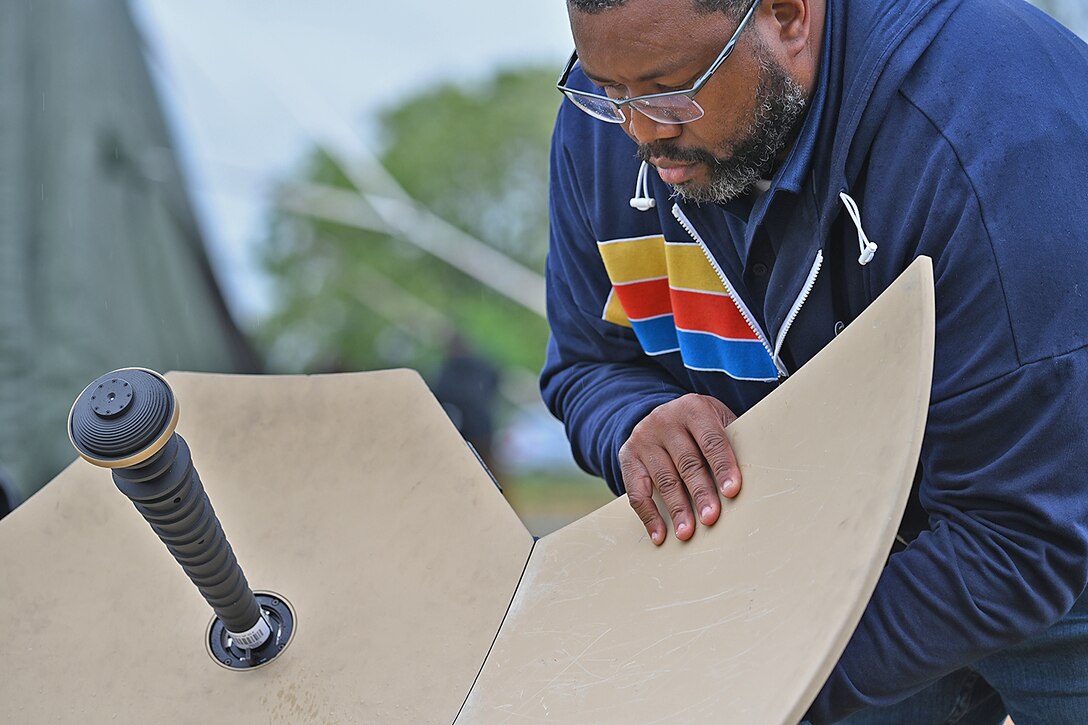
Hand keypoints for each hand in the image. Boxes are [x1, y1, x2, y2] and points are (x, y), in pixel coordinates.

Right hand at [619, 394, 740, 544]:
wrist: (659, 417)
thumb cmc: (701, 428)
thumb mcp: (716, 421)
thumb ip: (731, 441)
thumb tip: (757, 480)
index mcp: (694, 409)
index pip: (711, 440)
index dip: (722, 466)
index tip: (732, 491)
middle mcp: (665, 420)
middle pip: (687, 462)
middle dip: (700, 492)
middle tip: (711, 518)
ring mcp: (644, 438)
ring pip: (663, 479)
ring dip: (676, 509)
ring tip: (687, 533)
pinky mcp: (627, 456)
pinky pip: (636, 490)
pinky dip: (649, 515)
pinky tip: (660, 534)